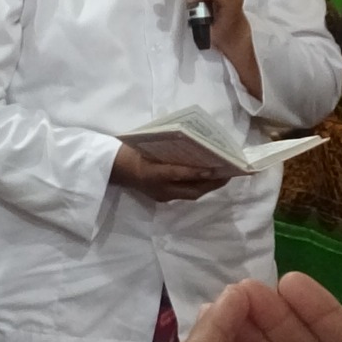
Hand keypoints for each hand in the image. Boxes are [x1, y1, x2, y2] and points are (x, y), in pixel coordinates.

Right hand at [110, 143, 231, 202]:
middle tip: (229, 172)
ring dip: (207, 186)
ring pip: (190, 193)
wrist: (112, 165)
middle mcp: (160, 190)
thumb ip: (172, 150)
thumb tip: (197, 151)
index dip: (201, 174)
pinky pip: (183, 192)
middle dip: (212, 183)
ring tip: (221, 175)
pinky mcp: (161, 195)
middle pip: (193, 191)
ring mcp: (161, 194)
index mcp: (155, 176)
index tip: (217, 170)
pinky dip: (197, 185)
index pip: (182, 177)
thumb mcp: (150, 146)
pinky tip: (204, 177)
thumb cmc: (131, 151)